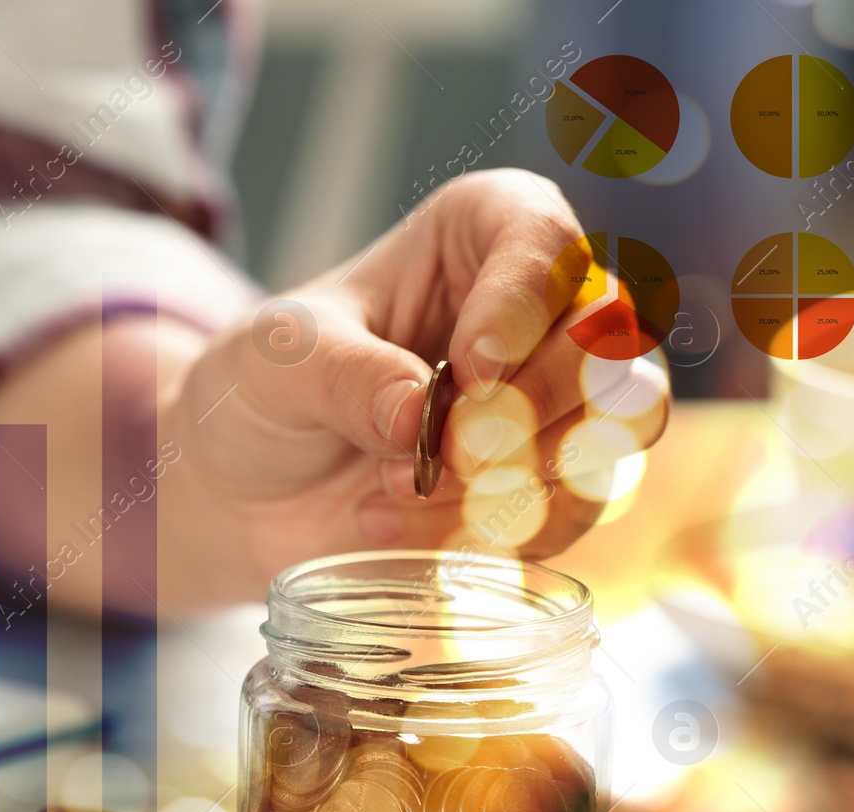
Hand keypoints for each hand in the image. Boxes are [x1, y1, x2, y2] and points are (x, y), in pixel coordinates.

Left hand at [165, 168, 668, 603]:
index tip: (470, 369)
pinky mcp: (542, 486)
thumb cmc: (260, 393)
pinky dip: (494, 533)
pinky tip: (396, 532)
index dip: (524, 306)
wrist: (237, 491)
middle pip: (607, 340)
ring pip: (616, 427)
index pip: (545, 241)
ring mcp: (550, 403)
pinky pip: (575, 509)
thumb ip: (347, 376)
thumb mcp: (277, 363)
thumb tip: (420, 414)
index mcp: (476, 237)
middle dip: (527, 410)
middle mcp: (534, 311)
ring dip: (517, 477)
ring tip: (396, 491)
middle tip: (441, 451)